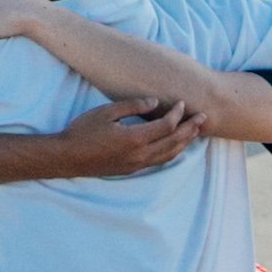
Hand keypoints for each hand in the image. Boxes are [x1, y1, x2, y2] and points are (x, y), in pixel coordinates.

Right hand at [74, 98, 200, 177]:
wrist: (68, 157)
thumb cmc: (83, 131)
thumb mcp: (106, 112)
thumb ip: (133, 106)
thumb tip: (155, 102)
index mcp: (135, 138)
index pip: (166, 126)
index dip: (177, 114)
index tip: (182, 103)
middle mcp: (140, 154)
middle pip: (174, 142)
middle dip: (190, 129)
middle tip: (203, 118)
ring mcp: (137, 164)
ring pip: (169, 155)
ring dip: (185, 143)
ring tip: (196, 133)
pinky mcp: (132, 169)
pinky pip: (159, 161)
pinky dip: (172, 152)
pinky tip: (175, 147)